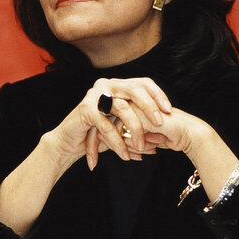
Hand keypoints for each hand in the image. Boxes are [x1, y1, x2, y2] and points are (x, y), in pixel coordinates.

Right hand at [48, 77, 171, 171]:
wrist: (68, 142)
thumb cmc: (96, 135)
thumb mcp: (120, 129)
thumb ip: (138, 131)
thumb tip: (160, 144)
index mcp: (117, 86)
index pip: (142, 83)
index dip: (158, 95)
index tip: (169, 110)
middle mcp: (106, 85)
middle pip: (134, 89)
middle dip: (150, 106)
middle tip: (160, 123)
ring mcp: (94, 95)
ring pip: (122, 108)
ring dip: (134, 129)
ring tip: (141, 147)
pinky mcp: (85, 109)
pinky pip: (106, 125)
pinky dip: (117, 141)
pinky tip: (124, 154)